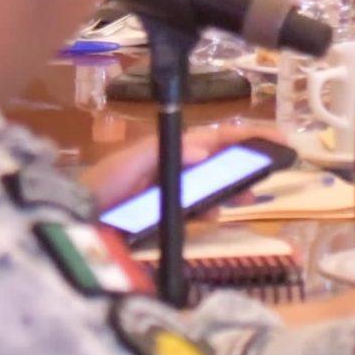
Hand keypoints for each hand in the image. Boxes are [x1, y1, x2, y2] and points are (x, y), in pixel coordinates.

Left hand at [82, 122, 266, 211]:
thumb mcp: (132, 162)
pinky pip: (199, 209)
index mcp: (171, 149)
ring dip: (235, 188)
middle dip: (249, 162)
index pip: (217, 138)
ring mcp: (174, 191)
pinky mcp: (169, 215)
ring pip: (215, 186)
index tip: (277, 139)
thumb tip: (205, 149)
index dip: (248, 136)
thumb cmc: (102, 184)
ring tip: (252, 194)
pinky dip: (213, 209)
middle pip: (222, 161)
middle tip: (274, 168)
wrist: (77, 217)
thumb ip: (167, 154)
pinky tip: (218, 213)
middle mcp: (177, 167)